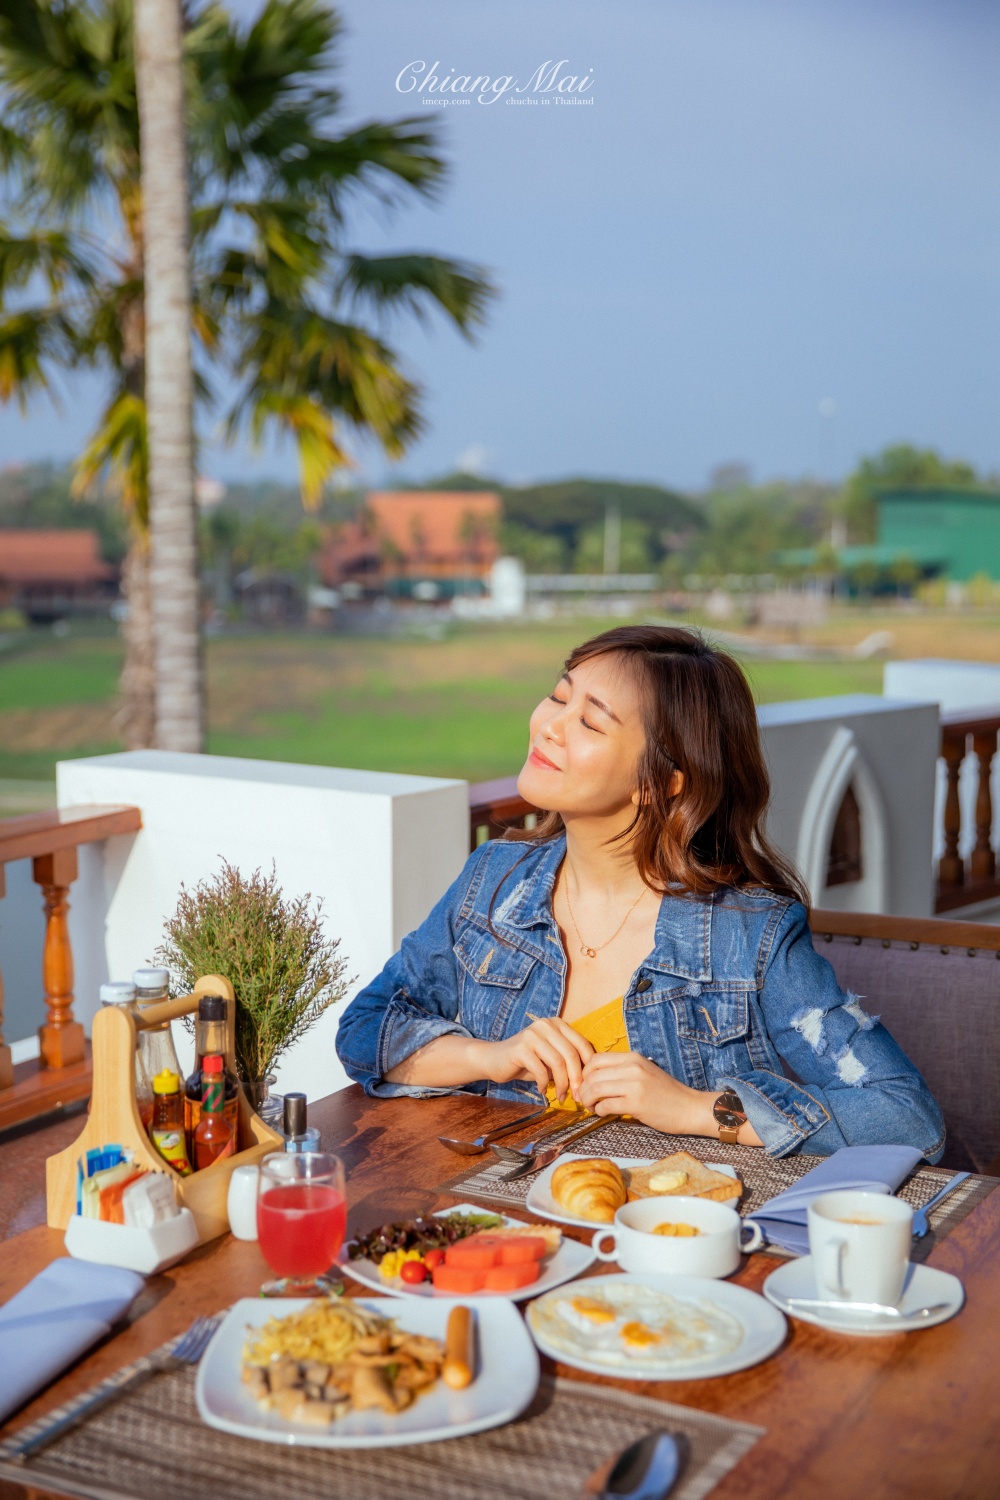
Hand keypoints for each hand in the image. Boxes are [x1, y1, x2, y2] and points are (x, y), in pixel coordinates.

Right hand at [483, 1017, 594, 1101]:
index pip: (582, 1045)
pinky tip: (541, 1090)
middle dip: (576, 1079)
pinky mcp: (521, 1048)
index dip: (587, 1068)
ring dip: (561, 1084)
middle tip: (576, 1096)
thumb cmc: (526, 1062)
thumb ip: (567, 1061)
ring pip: (558, 1063)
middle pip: (571, 1054)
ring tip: (560, 1096)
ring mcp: (532, 1034)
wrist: (493, 1060)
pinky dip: (543, 1084)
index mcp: (557, 1023)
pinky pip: (541, 1070)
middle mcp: (545, 1024)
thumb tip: (590, 1079)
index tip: (586, 1086)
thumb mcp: (550, 1058)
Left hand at [576, 1052, 713, 1134]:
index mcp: (632, 1058)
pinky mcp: (636, 1103)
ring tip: (592, 1107)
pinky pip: (606, 1105)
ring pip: (595, 1089)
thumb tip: (594, 1079)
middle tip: (585, 1100)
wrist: (689, 1108)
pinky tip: (604, 1113)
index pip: (596, 1059)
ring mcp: (634, 1085)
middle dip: (583, 1089)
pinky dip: (599, 1110)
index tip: (586, 1085)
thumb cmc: (666, 1093)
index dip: (585, 1073)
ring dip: (588, 1100)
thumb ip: (622, 1071)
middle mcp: (632, 1068)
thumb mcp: (644, 1072)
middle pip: (592, 1074)